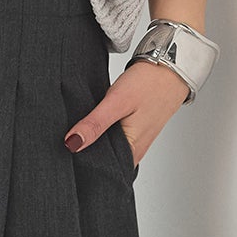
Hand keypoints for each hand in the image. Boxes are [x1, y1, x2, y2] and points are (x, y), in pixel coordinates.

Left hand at [63, 57, 191, 165]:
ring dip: (95, 140)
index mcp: (131, 151)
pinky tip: (96, 122)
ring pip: (109, 149)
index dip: (81, 162)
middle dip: (85, 152)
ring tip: (80, 129)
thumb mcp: (117, 102)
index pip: (100, 169)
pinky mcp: (136, 131)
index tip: (66, 152)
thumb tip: (72, 144)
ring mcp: (136, 141)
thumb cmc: (149, 84)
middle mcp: (134, 151)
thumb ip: (95, 124)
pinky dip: (104, 132)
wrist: (171, 67)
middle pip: (103, 161)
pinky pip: (115, 138)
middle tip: (68, 139)